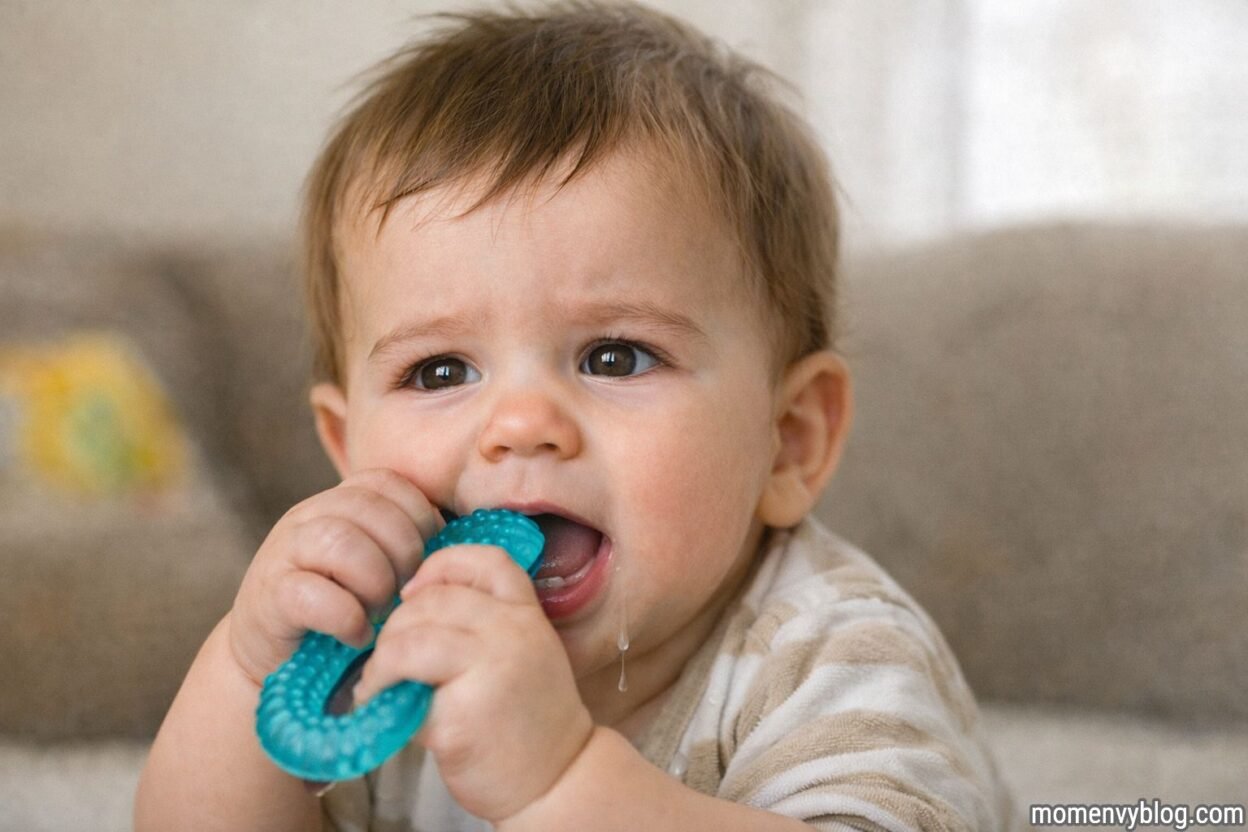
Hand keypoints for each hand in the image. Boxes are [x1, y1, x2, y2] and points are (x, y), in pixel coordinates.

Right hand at [228, 468, 444, 686]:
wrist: (276, 656)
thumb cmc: (343, 608)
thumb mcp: (375, 565)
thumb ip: (403, 543)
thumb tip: (456, 539)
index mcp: (340, 502)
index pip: (389, 483)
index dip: (418, 519)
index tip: (424, 560)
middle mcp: (308, 516)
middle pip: (370, 509)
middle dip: (403, 554)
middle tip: (404, 592)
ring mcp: (284, 552)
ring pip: (341, 542)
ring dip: (374, 583)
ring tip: (380, 612)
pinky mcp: (269, 596)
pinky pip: (312, 594)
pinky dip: (347, 618)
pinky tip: (358, 636)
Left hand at [352, 542, 593, 822]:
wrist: (556, 779)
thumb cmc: (527, 718)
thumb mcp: (522, 652)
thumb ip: (483, 623)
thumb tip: (407, 605)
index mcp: (526, 614)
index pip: (484, 561)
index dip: (439, 566)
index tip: (412, 593)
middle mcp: (513, 633)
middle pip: (431, 600)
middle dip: (395, 627)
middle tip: (387, 659)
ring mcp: (491, 670)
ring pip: (408, 639)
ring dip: (380, 663)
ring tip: (377, 685)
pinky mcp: (463, 714)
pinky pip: (404, 690)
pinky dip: (382, 697)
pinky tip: (384, 710)